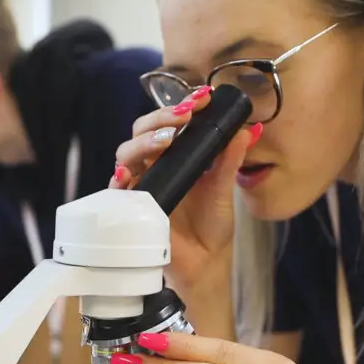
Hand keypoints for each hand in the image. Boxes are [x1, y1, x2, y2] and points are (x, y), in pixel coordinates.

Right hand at [110, 86, 262, 296]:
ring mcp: (141, 186)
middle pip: (142, 131)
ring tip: (166, 140)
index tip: (201, 99)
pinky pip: (117, 191)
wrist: (205, 264)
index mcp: (174, 157)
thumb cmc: (210, 227)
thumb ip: (230, 160)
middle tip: (183, 115)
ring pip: (126, 154)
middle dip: (159, 118)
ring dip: (143, 142)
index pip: (168, 123)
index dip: (180, 107)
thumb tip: (246, 129)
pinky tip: (128, 173)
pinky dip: (120, 179)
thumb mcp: (223, 189)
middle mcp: (153, 167)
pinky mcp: (131, 210)